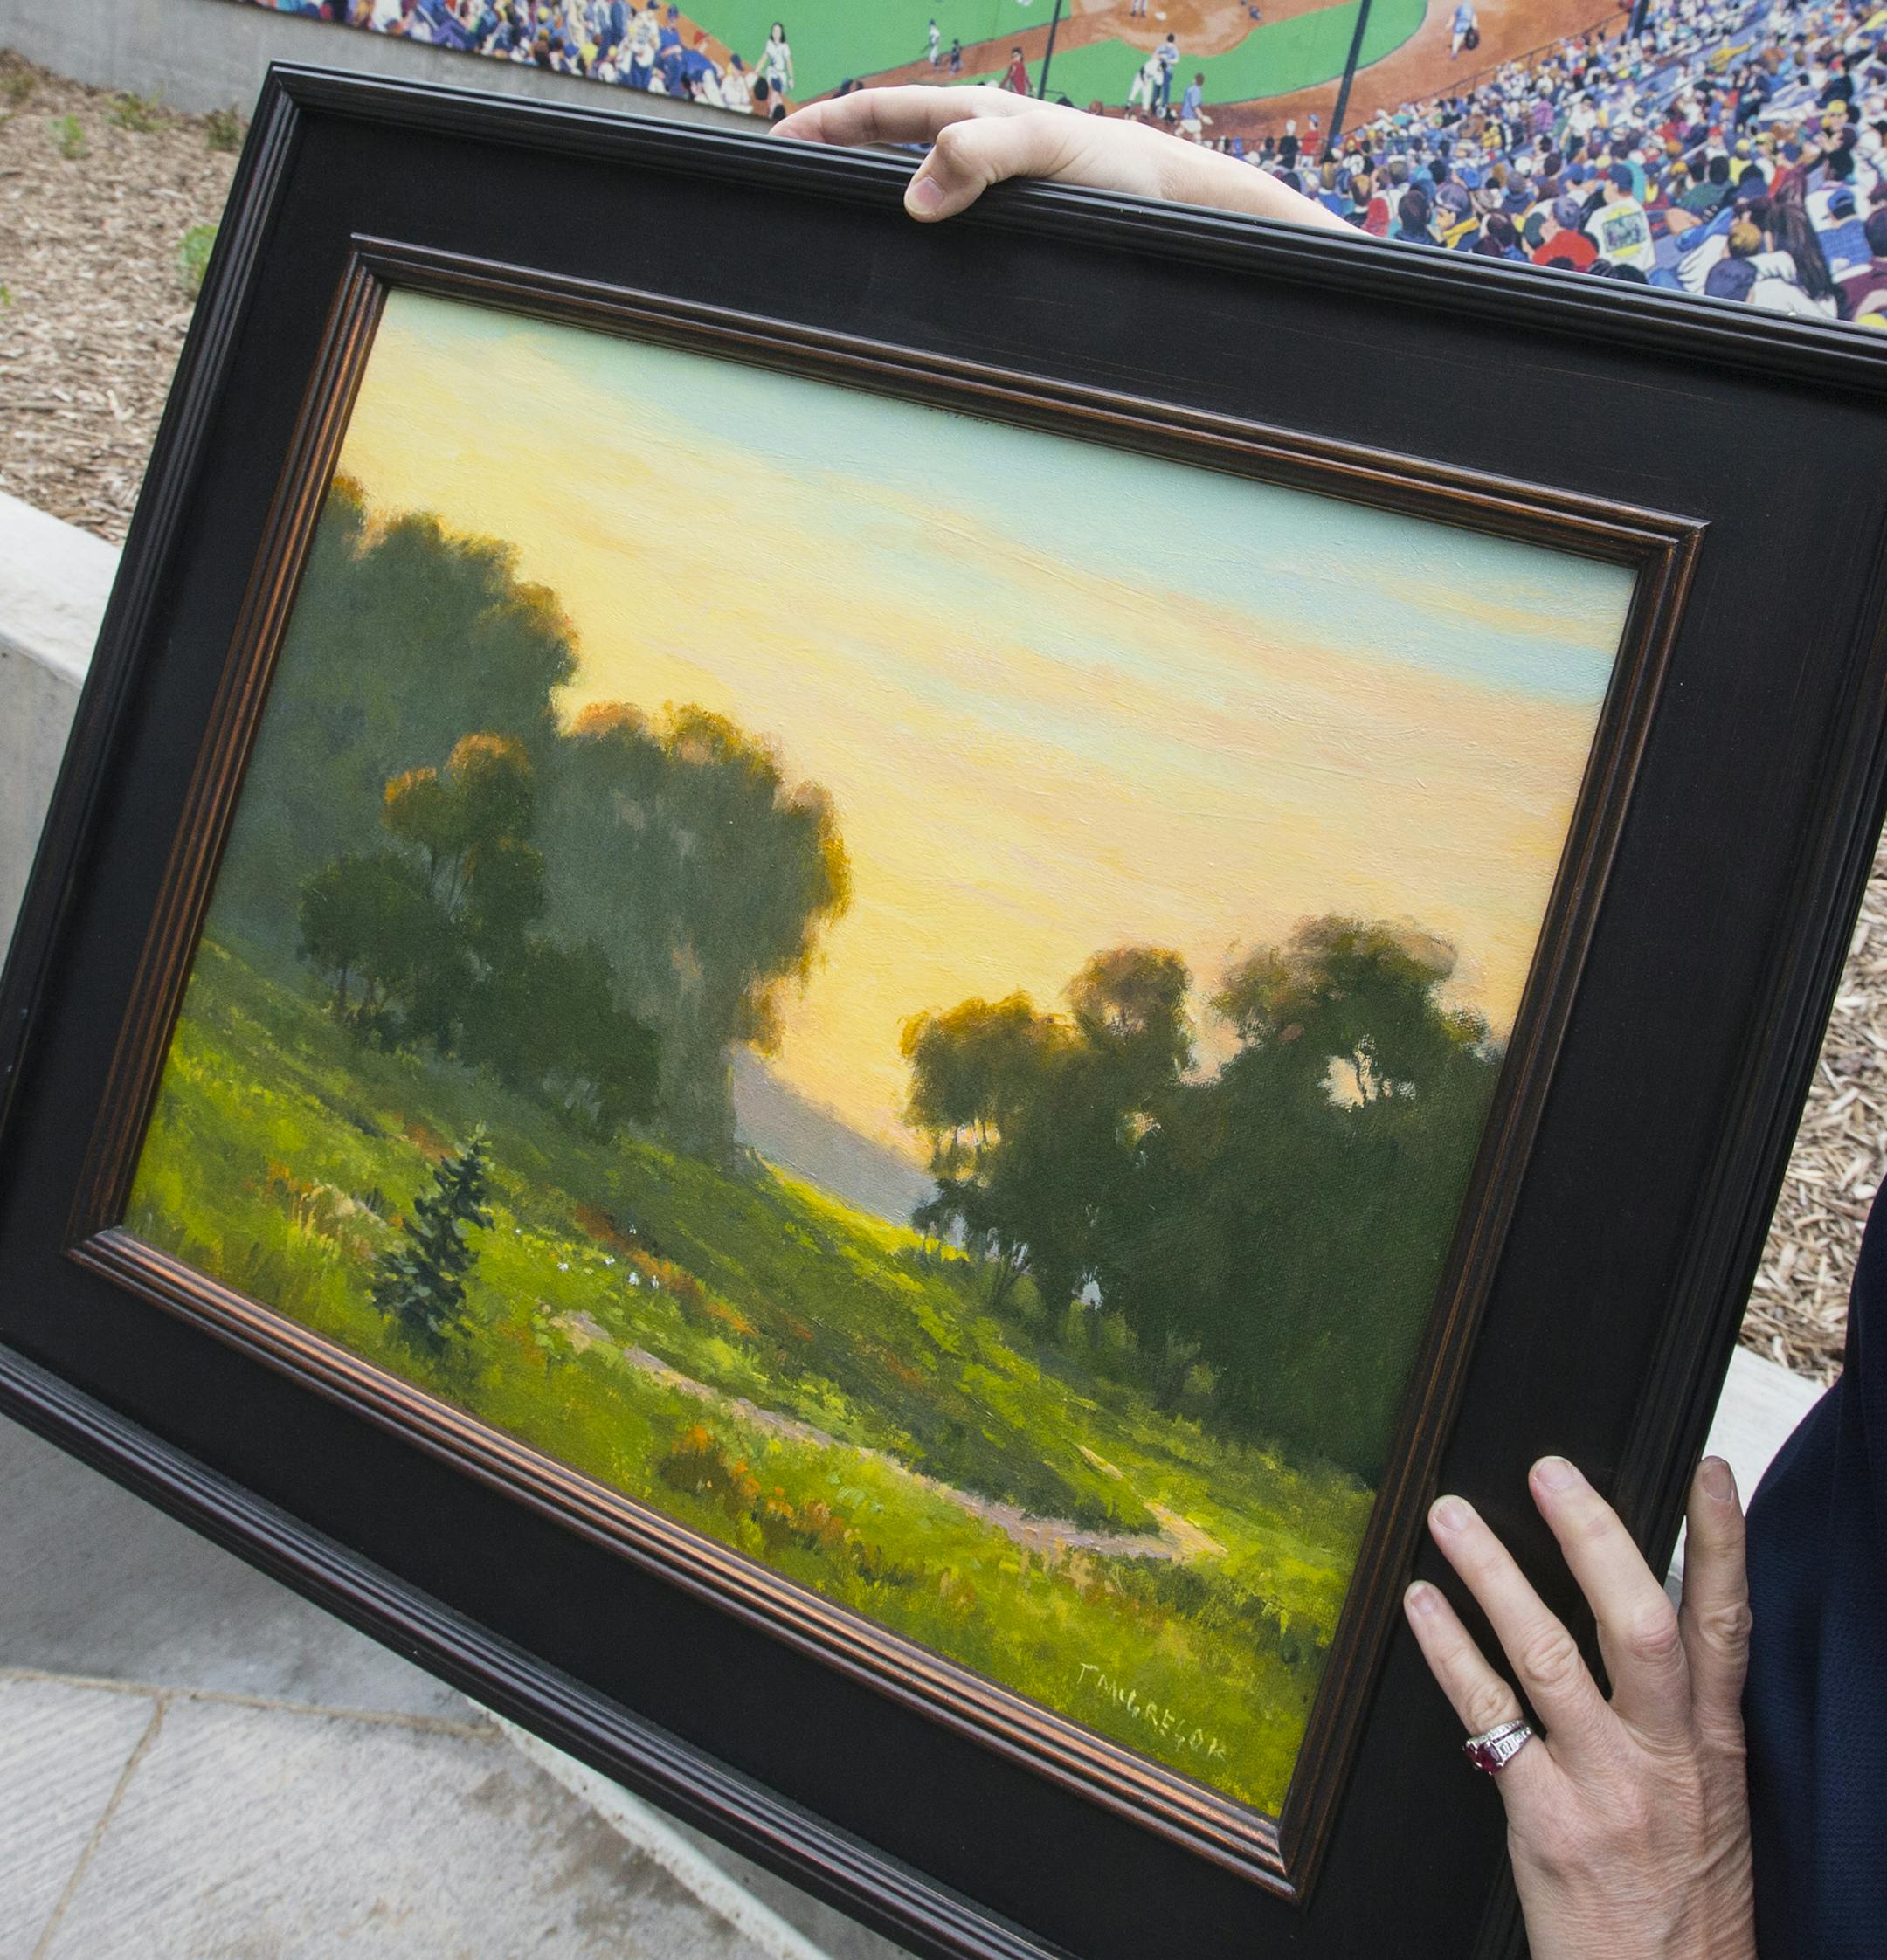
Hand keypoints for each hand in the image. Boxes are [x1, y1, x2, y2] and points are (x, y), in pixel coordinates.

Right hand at [772, 85, 1348, 233]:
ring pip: (910, 185)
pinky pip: (944, 223)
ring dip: (868, 201)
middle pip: (883, 146)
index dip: (824, 126)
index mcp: (970, 116)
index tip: (776, 145)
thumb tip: (913, 197)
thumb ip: (985, 158)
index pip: (878, 111)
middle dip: (832, 159)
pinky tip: (903, 263)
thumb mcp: (1049, 153)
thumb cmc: (1118, 171)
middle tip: (786, 188)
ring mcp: (986, 183)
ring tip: (830, 228)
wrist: (1172, 200)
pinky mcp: (1005, 219)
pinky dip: (913, 234)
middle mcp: (972, 145)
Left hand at [1404, 1456, 1755, 1959]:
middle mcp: (1664, 1756)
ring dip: (1491, 1573)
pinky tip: (1419, 1603)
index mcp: (1713, 1745)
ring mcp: (1604, 1785)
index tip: (1708, 1471)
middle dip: (1594, 1537)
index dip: (1722, 1544)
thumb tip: (1637, 1614)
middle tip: (1549, 1471)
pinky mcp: (1544, 1819)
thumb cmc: (1684, 1899)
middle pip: (1635, 1622)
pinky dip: (1446, 1648)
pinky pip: (1485, 1713)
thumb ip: (1679, 1712)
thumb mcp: (1711, 1800)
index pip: (1726, 1625)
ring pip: (1546, 1652)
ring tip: (1448, 1516)